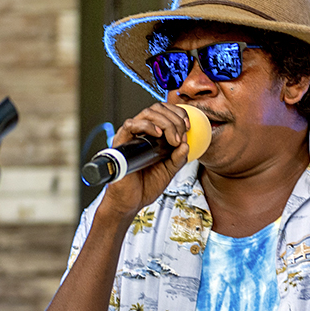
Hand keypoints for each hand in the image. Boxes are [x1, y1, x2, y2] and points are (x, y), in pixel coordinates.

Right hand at [98, 103, 194, 219]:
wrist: (132, 201)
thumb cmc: (147, 185)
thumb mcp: (170, 170)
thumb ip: (178, 158)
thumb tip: (187, 143)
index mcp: (152, 136)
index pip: (164, 112)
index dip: (178, 114)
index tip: (188, 127)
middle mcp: (141, 133)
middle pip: (157, 109)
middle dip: (175, 119)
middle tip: (181, 136)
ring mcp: (131, 137)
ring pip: (147, 113)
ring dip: (165, 122)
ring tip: (173, 140)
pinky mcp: (121, 143)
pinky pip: (130, 125)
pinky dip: (147, 126)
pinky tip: (158, 134)